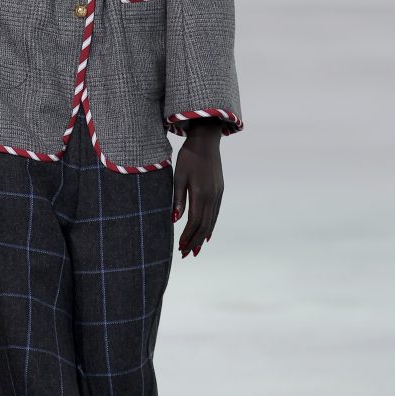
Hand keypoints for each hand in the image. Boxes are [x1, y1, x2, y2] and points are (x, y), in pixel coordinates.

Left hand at [172, 122, 223, 258]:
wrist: (206, 141)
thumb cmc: (188, 157)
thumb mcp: (178, 176)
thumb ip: (177, 198)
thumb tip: (175, 220)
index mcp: (200, 193)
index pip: (194, 222)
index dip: (187, 237)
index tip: (180, 248)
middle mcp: (212, 196)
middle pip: (204, 226)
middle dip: (195, 241)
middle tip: (185, 254)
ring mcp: (218, 194)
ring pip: (212, 221)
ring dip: (203, 237)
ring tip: (195, 249)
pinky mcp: (220, 190)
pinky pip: (216, 213)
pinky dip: (210, 226)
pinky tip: (206, 234)